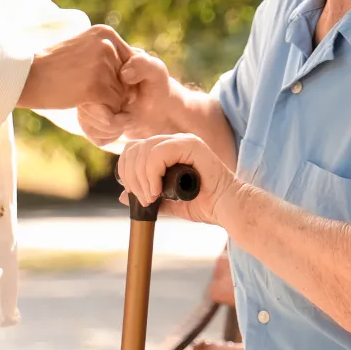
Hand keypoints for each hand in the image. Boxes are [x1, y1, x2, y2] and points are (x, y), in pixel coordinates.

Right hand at [19, 25, 130, 109]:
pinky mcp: (96, 85)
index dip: (118, 78)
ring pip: (121, 94)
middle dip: (114, 91)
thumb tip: (131, 68)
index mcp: (106, 33)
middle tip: (87, 91)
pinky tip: (82, 103)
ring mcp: (103, 64)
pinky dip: (103, 111)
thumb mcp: (82, 48)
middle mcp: (108, 45)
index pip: (130, 61)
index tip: (99, 84)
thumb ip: (105, 53)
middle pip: (128, 79)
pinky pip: (113, 106)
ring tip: (81, 94)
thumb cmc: (52, 66)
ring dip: (106, 102)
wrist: (27, 77)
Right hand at [78, 49, 176, 146]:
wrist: (159, 106)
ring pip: (85, 123)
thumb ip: (142, 65)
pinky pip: (90, 132)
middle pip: (84, 108)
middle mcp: (89, 80)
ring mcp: (87, 99)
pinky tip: (119, 127)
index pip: (89, 87)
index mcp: (100, 63)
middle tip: (128, 116)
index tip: (128, 100)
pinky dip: (106, 136)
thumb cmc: (157, 84)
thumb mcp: (156, 70)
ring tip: (126, 120)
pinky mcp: (90, 116)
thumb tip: (124, 74)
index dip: (110, 100)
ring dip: (109, 129)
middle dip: (110, 120)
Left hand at [117, 133, 241, 226]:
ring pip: (144, 150)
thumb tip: (123, 196)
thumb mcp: (168, 201)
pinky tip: (157, 191)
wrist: (227, 208)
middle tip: (143, 199)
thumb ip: (148, 195)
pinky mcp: (191, 145)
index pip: (134, 150)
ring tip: (151, 198)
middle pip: (135, 148)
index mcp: (167, 150)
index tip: (135, 195)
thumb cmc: (204, 204)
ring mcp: (183, 140)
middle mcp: (173, 141)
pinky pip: (158, 154)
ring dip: (141, 178)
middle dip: (131, 177)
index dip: (126, 171)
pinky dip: (151, 174)